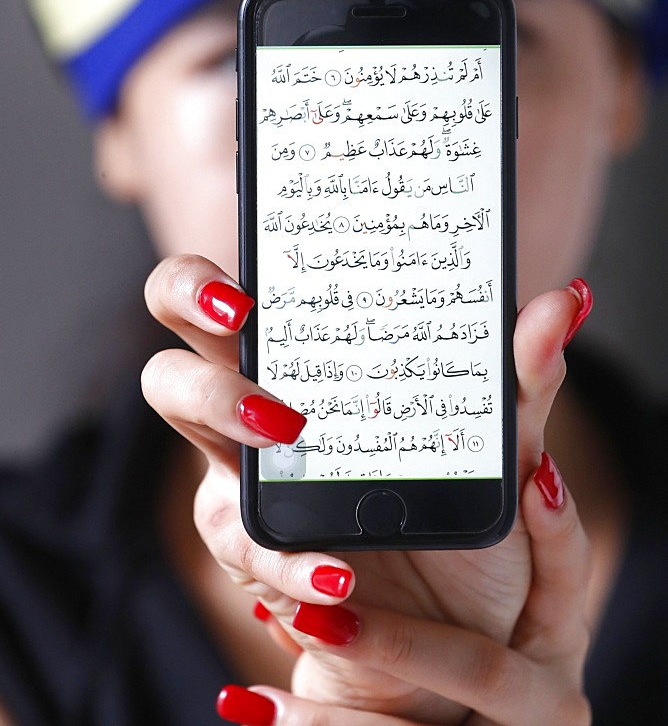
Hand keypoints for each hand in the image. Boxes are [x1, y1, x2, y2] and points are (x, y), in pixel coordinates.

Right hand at [143, 255, 591, 721]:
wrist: (465, 620)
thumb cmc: (468, 510)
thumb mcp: (503, 444)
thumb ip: (522, 376)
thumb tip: (567, 300)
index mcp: (306, 361)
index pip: (222, 301)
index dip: (201, 289)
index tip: (246, 300)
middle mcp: (257, 410)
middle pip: (168, 369)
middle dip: (193, 367)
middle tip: (261, 378)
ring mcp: (246, 482)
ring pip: (194, 464)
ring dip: (231, 440)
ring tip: (302, 460)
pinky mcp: (258, 552)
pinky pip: (247, 549)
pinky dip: (288, 563)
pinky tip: (337, 576)